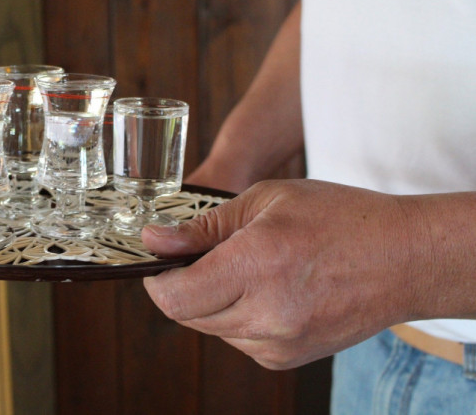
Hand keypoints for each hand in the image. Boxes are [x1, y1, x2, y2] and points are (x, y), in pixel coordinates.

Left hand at [142, 179, 425, 369]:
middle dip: (183, 286)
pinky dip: (237, 316)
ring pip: (212, 329)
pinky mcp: (287, 358)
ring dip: (211, 301)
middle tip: (203, 257)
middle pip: (188, 315)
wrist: (404, 259)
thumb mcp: (266, 200)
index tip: (157, 263)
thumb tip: (156, 240)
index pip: (175, 297)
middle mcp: (266, 313)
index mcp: (257, 265)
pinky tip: (265, 289)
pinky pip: (238, 340)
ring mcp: (279, 342)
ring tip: (246, 269)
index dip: (155, 281)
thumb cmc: (340, 218)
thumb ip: (204, 226)